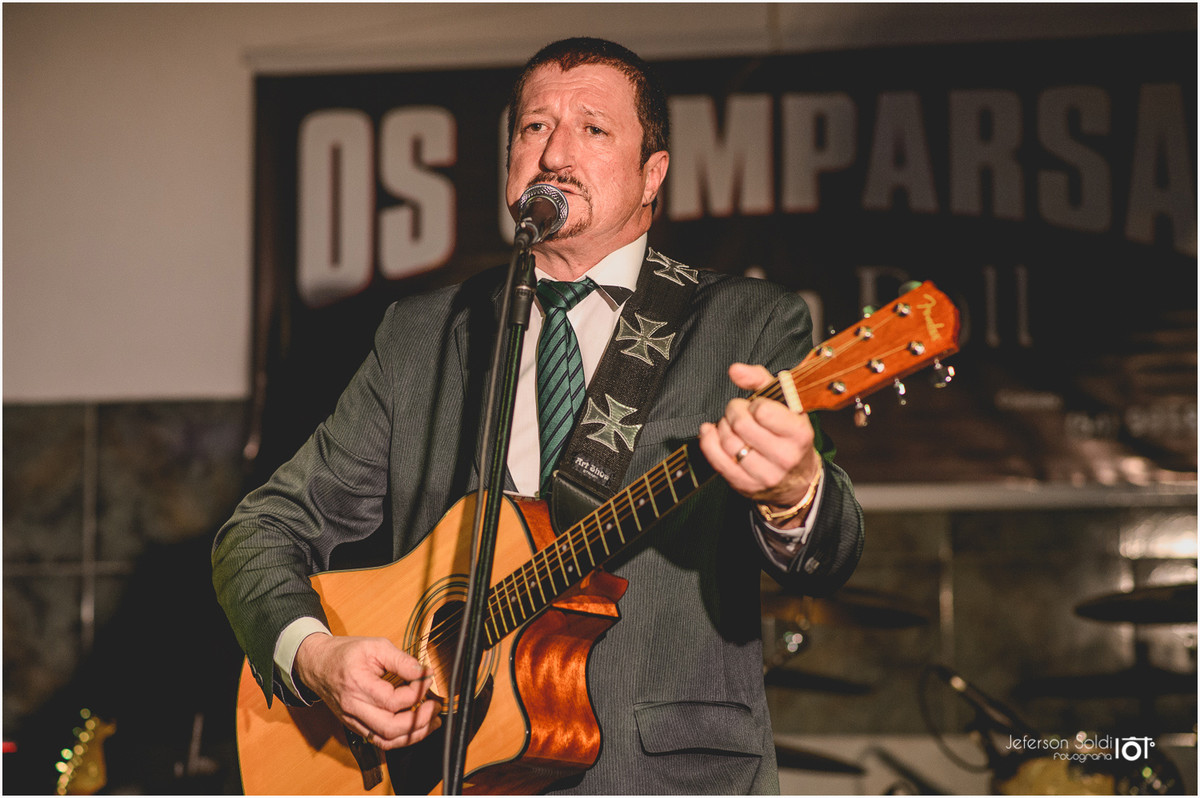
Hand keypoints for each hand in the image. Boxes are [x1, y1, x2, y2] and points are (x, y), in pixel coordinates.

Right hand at [294, 633, 442, 749]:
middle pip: (390, 728)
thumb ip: (401, 660)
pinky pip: (380, 741)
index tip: (428, 679)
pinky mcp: (355, 726)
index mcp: (357, 685)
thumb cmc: (345, 654)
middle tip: (435, 706)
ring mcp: (353, 720)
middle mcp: (353, 707)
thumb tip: (424, 672)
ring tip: (432, 721)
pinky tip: (415, 727)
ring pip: (386, 740)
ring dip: (413, 735)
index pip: (393, 700)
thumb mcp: (375, 646)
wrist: (317, 664)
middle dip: (419, 721)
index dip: (416, 692)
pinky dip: (400, 738)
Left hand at [698, 362, 822, 527]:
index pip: (763, 411)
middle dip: (734, 411)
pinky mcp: (745, 485)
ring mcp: (765, 474)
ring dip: (723, 426)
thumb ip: (761, 379)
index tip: (757, 405)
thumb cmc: (789, 435)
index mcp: (799, 434)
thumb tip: (735, 370)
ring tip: (731, 424)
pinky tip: (711, 431)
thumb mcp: (786, 404)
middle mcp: (785, 457)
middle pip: (742, 425)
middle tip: (738, 410)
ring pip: (728, 442)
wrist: (797, 479)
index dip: (754, 403)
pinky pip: (716, 459)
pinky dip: (708, 440)